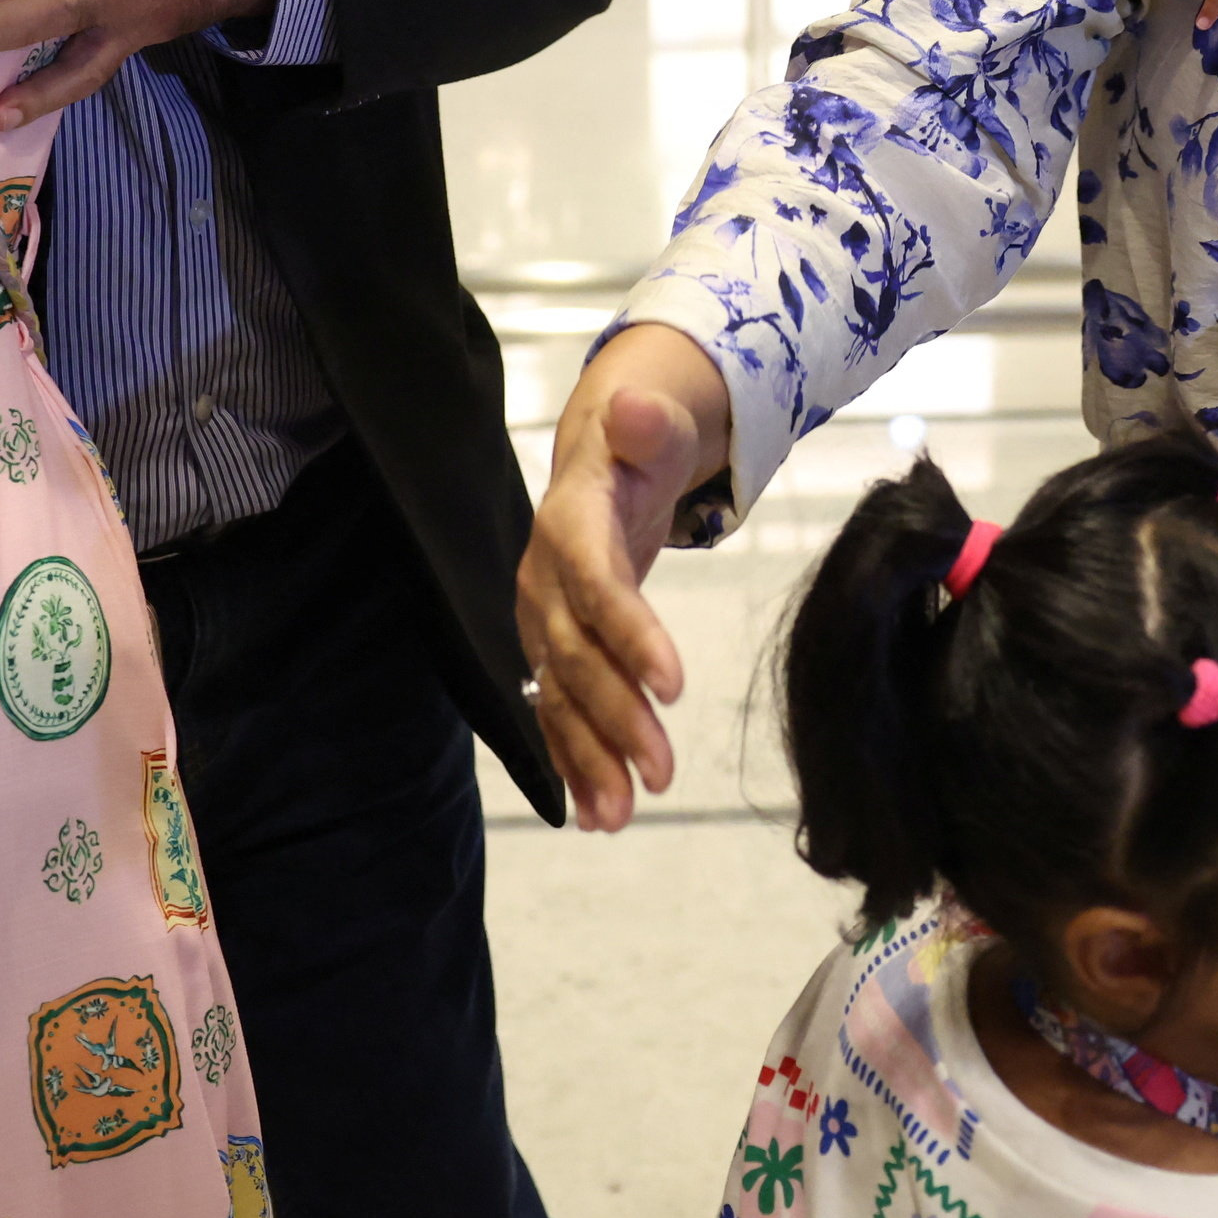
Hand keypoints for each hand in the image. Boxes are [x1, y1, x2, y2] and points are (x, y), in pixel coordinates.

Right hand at [520, 325, 731, 830]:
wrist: (602, 463)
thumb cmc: (638, 447)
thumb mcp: (652, 425)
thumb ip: (649, 423)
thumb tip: (633, 402)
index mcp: (570, 525)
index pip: (595, 583)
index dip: (628, 633)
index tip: (673, 685)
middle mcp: (545, 582)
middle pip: (576, 656)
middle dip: (614, 718)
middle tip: (661, 772)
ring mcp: (544, 624)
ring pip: (561, 697)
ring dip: (589, 758)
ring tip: (623, 815)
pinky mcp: (554, 652)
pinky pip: (558, 714)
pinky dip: (574, 764)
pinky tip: (598, 813)